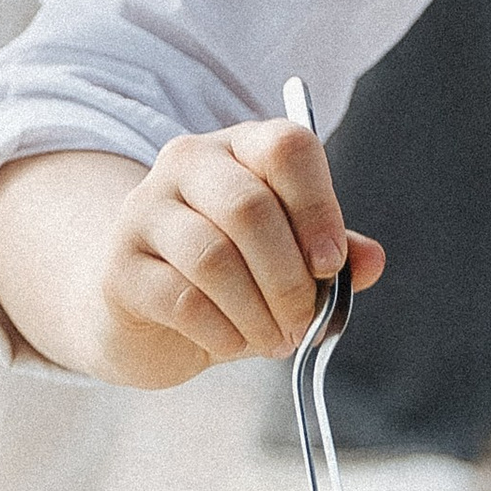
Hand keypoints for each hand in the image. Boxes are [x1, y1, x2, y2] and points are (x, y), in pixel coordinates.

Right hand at [0, 118, 377, 389]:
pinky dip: (223, 332)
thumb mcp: (289, 257)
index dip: (318, 208)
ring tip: (276, 339)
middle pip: (249, 207)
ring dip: (259, 312)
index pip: (286, 146)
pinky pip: (183, 301)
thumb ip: (332, 253)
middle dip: (290, 278)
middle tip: (304, 319)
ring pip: (214, 257)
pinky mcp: (120, 268)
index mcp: (240, 146)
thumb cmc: (233, 275)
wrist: (144, 310)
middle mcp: (187, 163)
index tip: (332, 265)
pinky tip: (235, 344)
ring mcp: (144, 211)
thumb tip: (371, 261)